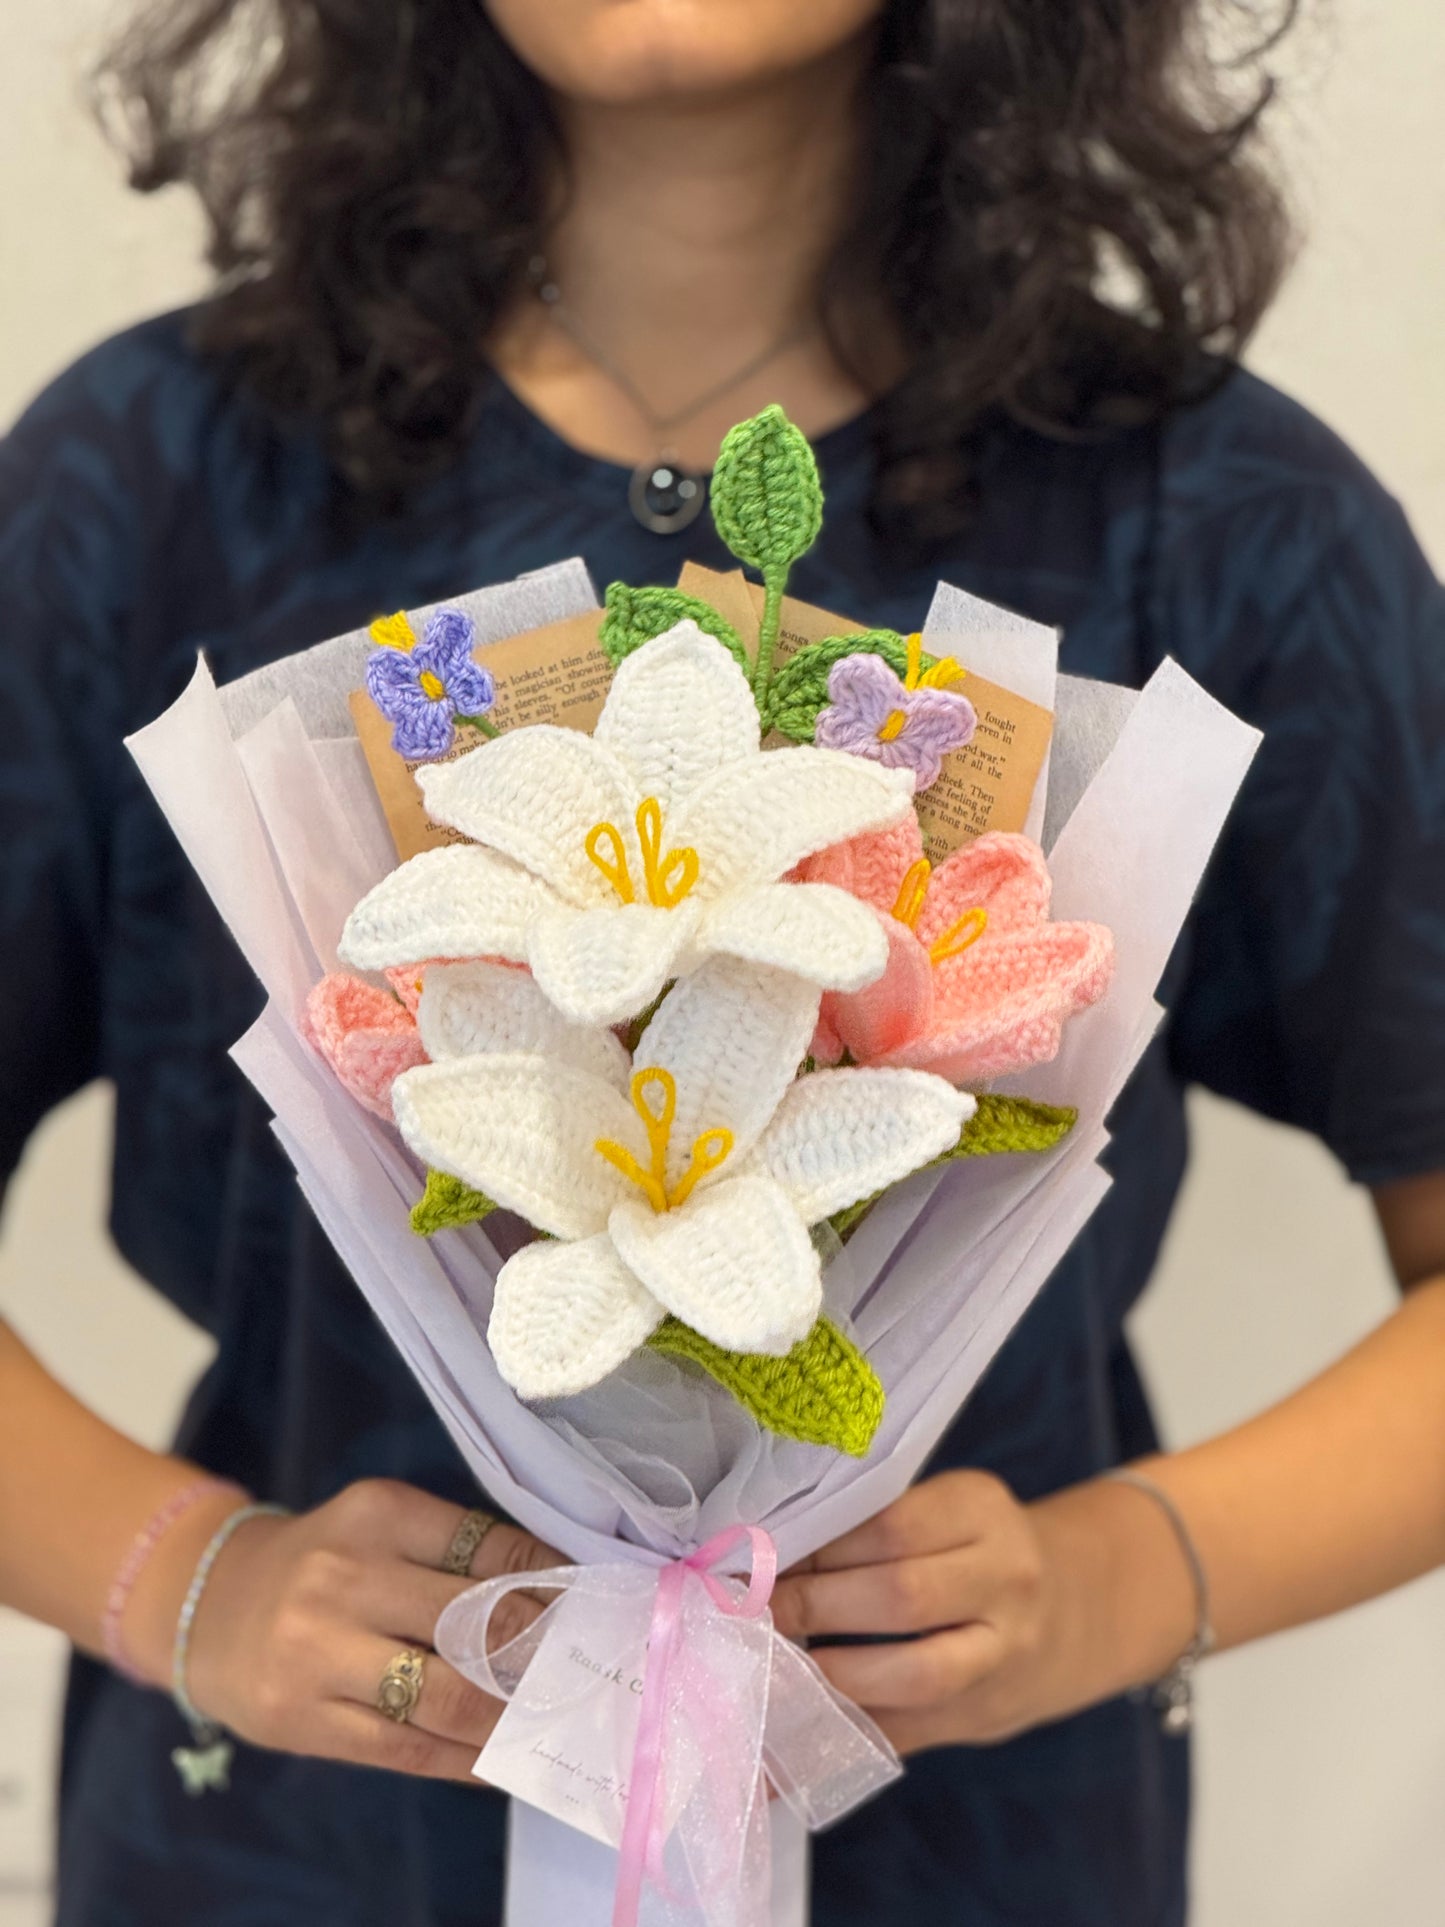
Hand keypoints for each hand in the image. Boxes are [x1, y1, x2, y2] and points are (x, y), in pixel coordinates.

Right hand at [144, 1480, 560, 1782]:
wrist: (208, 1606)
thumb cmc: (322, 1562)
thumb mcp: (379, 1527)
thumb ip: (454, 1553)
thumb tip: (556, 1595)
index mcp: (378, 1513)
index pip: (491, 1545)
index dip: (552, 1580)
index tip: (593, 1604)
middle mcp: (347, 1577)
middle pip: (476, 1621)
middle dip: (542, 1650)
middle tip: (585, 1667)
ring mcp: (320, 1653)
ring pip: (448, 1695)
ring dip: (511, 1713)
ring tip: (551, 1718)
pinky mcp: (303, 1720)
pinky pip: (407, 1749)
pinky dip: (465, 1759)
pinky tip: (499, 1758)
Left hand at [770, 1469, 1195, 1753]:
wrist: (1074, 1609)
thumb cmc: (979, 1546)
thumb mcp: (948, 1509)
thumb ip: (877, 1525)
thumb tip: (765, 1546)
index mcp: (982, 1510)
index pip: (893, 1526)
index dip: (822, 1546)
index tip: (765, 1553)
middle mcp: (1005, 1580)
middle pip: (902, 1596)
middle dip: (818, 1605)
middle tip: (759, 1608)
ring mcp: (1001, 1656)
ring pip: (915, 1674)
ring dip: (834, 1672)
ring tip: (778, 1662)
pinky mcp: (982, 1716)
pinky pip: (906, 1732)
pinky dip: (842, 1733)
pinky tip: (792, 1728)